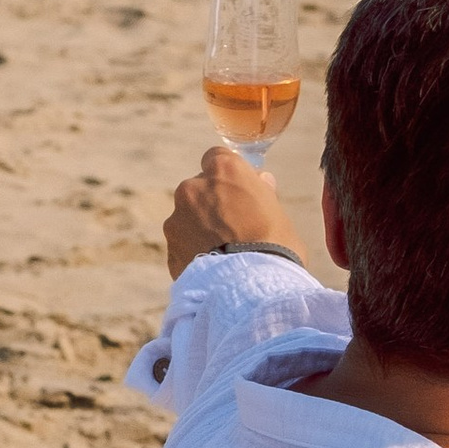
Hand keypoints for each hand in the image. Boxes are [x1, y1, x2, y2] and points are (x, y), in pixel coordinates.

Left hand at [165, 146, 297, 277]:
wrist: (252, 290)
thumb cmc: (276, 247)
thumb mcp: (278, 214)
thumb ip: (263, 193)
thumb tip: (261, 181)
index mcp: (223, 170)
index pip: (216, 157)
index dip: (227, 175)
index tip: (236, 190)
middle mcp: (194, 187)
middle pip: (198, 188)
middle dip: (211, 203)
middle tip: (233, 226)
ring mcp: (177, 218)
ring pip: (187, 218)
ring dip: (199, 228)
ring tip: (224, 253)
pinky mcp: (170, 247)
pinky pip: (182, 244)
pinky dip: (193, 251)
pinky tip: (214, 267)